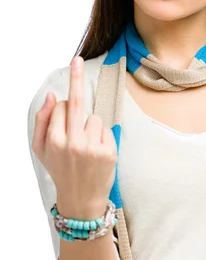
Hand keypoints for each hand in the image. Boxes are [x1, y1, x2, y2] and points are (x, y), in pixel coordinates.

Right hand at [32, 56, 117, 218]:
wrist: (81, 201)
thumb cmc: (61, 171)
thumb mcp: (41, 151)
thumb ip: (42, 122)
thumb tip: (53, 95)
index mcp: (54, 141)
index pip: (62, 106)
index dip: (65, 104)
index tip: (70, 73)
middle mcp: (72, 143)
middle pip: (77, 101)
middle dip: (75, 77)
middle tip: (77, 59)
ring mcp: (92, 147)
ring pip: (94, 117)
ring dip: (91, 127)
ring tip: (87, 147)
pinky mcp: (109, 152)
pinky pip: (107, 129)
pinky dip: (103, 137)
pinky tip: (97, 152)